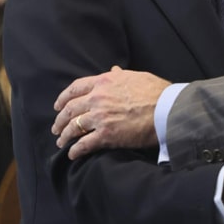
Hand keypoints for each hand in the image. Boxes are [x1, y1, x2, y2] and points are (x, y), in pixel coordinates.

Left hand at [52, 66, 170, 156]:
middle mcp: (98, 98)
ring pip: (73, 127)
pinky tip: (72, 154)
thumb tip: (113, 69)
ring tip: (61, 141)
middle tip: (56, 127)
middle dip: (60, 119)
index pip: (75, 88)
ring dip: (64, 135)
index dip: (63, 98)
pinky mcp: (107, 135)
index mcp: (104, 82)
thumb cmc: (156, 92)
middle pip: (70, 109)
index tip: (58, 106)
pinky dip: (75, 150)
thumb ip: (120, 75)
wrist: (167, 109)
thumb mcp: (137, 76)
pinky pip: (84, 144)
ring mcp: (100, 117)